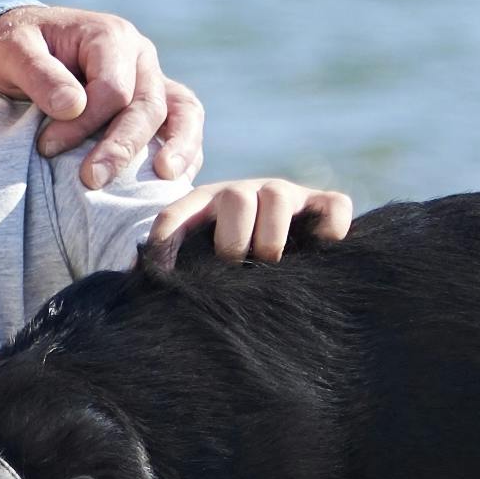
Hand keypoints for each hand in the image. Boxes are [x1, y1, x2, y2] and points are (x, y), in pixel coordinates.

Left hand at [0, 5, 203, 192]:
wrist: (22, 45)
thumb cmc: (15, 46)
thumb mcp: (12, 51)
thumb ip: (39, 74)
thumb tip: (73, 108)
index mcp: (109, 36)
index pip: (112, 89)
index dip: (83, 124)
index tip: (47, 146)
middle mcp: (140, 55)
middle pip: (147, 105)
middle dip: (122, 147)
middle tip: (91, 180)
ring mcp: (152, 78)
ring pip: (182, 112)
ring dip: (179, 147)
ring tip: (165, 178)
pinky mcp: (155, 102)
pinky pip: (182, 124)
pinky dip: (186, 152)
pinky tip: (170, 182)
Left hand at [142, 174, 351, 268]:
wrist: (276, 232)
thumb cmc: (226, 257)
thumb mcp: (198, 256)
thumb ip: (175, 269)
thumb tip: (145, 284)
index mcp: (203, 206)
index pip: (178, 213)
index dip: (167, 237)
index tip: (165, 272)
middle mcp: (245, 194)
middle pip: (235, 198)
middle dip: (232, 239)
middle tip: (235, 266)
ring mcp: (286, 196)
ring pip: (277, 195)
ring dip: (271, 235)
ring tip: (271, 262)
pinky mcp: (323, 205)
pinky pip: (334, 205)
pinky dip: (331, 225)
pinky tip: (322, 248)